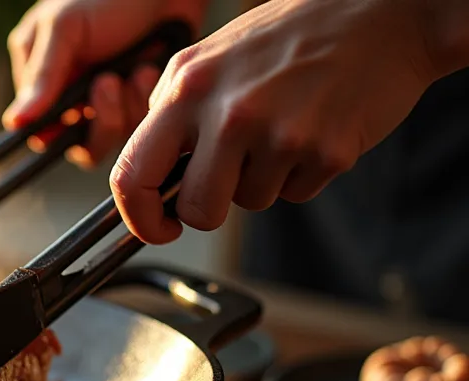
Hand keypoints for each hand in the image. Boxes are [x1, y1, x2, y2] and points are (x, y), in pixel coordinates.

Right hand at [3, 0, 208, 168]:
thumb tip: (15, 122)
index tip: (78, 110)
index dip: (59, 131)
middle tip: (110, 81)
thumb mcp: (66, 27)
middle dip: (101, 116)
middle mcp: (69, 94)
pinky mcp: (135, 101)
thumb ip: (43, 75)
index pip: (40, 129)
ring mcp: (104, 100)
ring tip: (137, 68)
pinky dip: (145, 99)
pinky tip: (149, 69)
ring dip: (127, 105)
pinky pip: (137, 125)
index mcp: (40, 76)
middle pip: (77, 142)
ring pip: (109, 136)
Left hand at [112, 0, 438, 243]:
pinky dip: (300, 173)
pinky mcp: (325, 153)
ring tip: (282, 128)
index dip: (139, 216)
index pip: (132, 174)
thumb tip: (148, 168)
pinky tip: (312, 129)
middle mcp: (228, 112)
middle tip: (228, 181)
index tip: (155, 226)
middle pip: (196, 208)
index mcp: (187, 88)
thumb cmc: (292, 34)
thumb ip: (173, 108)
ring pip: (249, 202)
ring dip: (262, 180)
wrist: (383, 16)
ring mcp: (279, 135)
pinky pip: (295, 193)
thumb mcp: (211, 56)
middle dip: (208, 209)